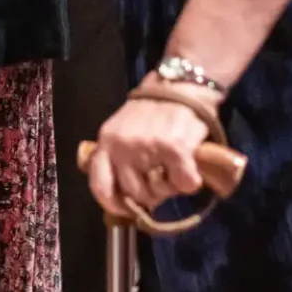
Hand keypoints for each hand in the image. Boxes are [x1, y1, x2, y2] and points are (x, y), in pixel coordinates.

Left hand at [86, 82, 214, 216]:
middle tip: (163, 179)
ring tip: (175, 168)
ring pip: (159, 192)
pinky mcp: (174, 148)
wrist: (182, 83)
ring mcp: (147, 148)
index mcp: (107, 141)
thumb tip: (123, 194)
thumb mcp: (124, 128)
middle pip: (134, 194)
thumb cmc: (155, 107)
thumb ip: (118, 155)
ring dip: (171, 188)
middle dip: (151, 194)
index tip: (127, 209)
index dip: (113, 204)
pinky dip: (190, 181)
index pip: (100, 185)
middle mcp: (123, 146)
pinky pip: (183, 183)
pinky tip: (191, 169)